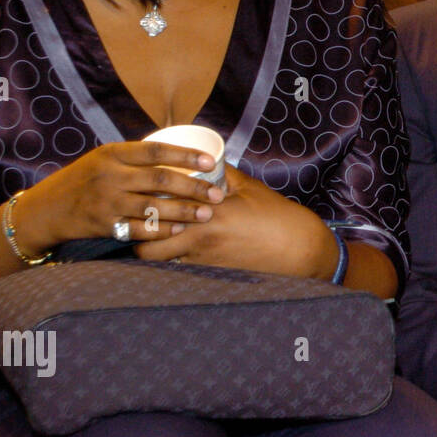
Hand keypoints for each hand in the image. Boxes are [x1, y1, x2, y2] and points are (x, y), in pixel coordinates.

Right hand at [18, 141, 222, 250]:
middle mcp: (110, 175)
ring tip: (207, 214)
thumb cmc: (84, 181)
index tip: (210, 161)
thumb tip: (182, 157)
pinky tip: (180, 230)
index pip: (156, 150)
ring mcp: (106, 200)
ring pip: (153, 206)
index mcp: (113, 153)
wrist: (46, 209)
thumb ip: (136, 159)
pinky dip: (161, 230)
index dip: (185, 155)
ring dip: (183, 211)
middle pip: (160, 180)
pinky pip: (138, 228)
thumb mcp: (104, 160)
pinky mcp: (103, 223)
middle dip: (193, 187)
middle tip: (217, 195)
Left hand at [136, 165, 336, 277]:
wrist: (300, 250)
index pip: (159, 208)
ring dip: (151, 250)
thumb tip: (203, 162)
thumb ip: (221, 175)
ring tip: (150, 237)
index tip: (139, 194)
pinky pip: (177, 270)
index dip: (143, 203)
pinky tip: (173, 252)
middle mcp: (200, 240)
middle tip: (137, 221)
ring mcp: (204, 261)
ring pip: (158, 261)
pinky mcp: (211, 275)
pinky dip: (170, 261)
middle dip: (136, 234)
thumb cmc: (277, 216)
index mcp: (208, 213)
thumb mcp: (248, 188)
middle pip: (147, 244)